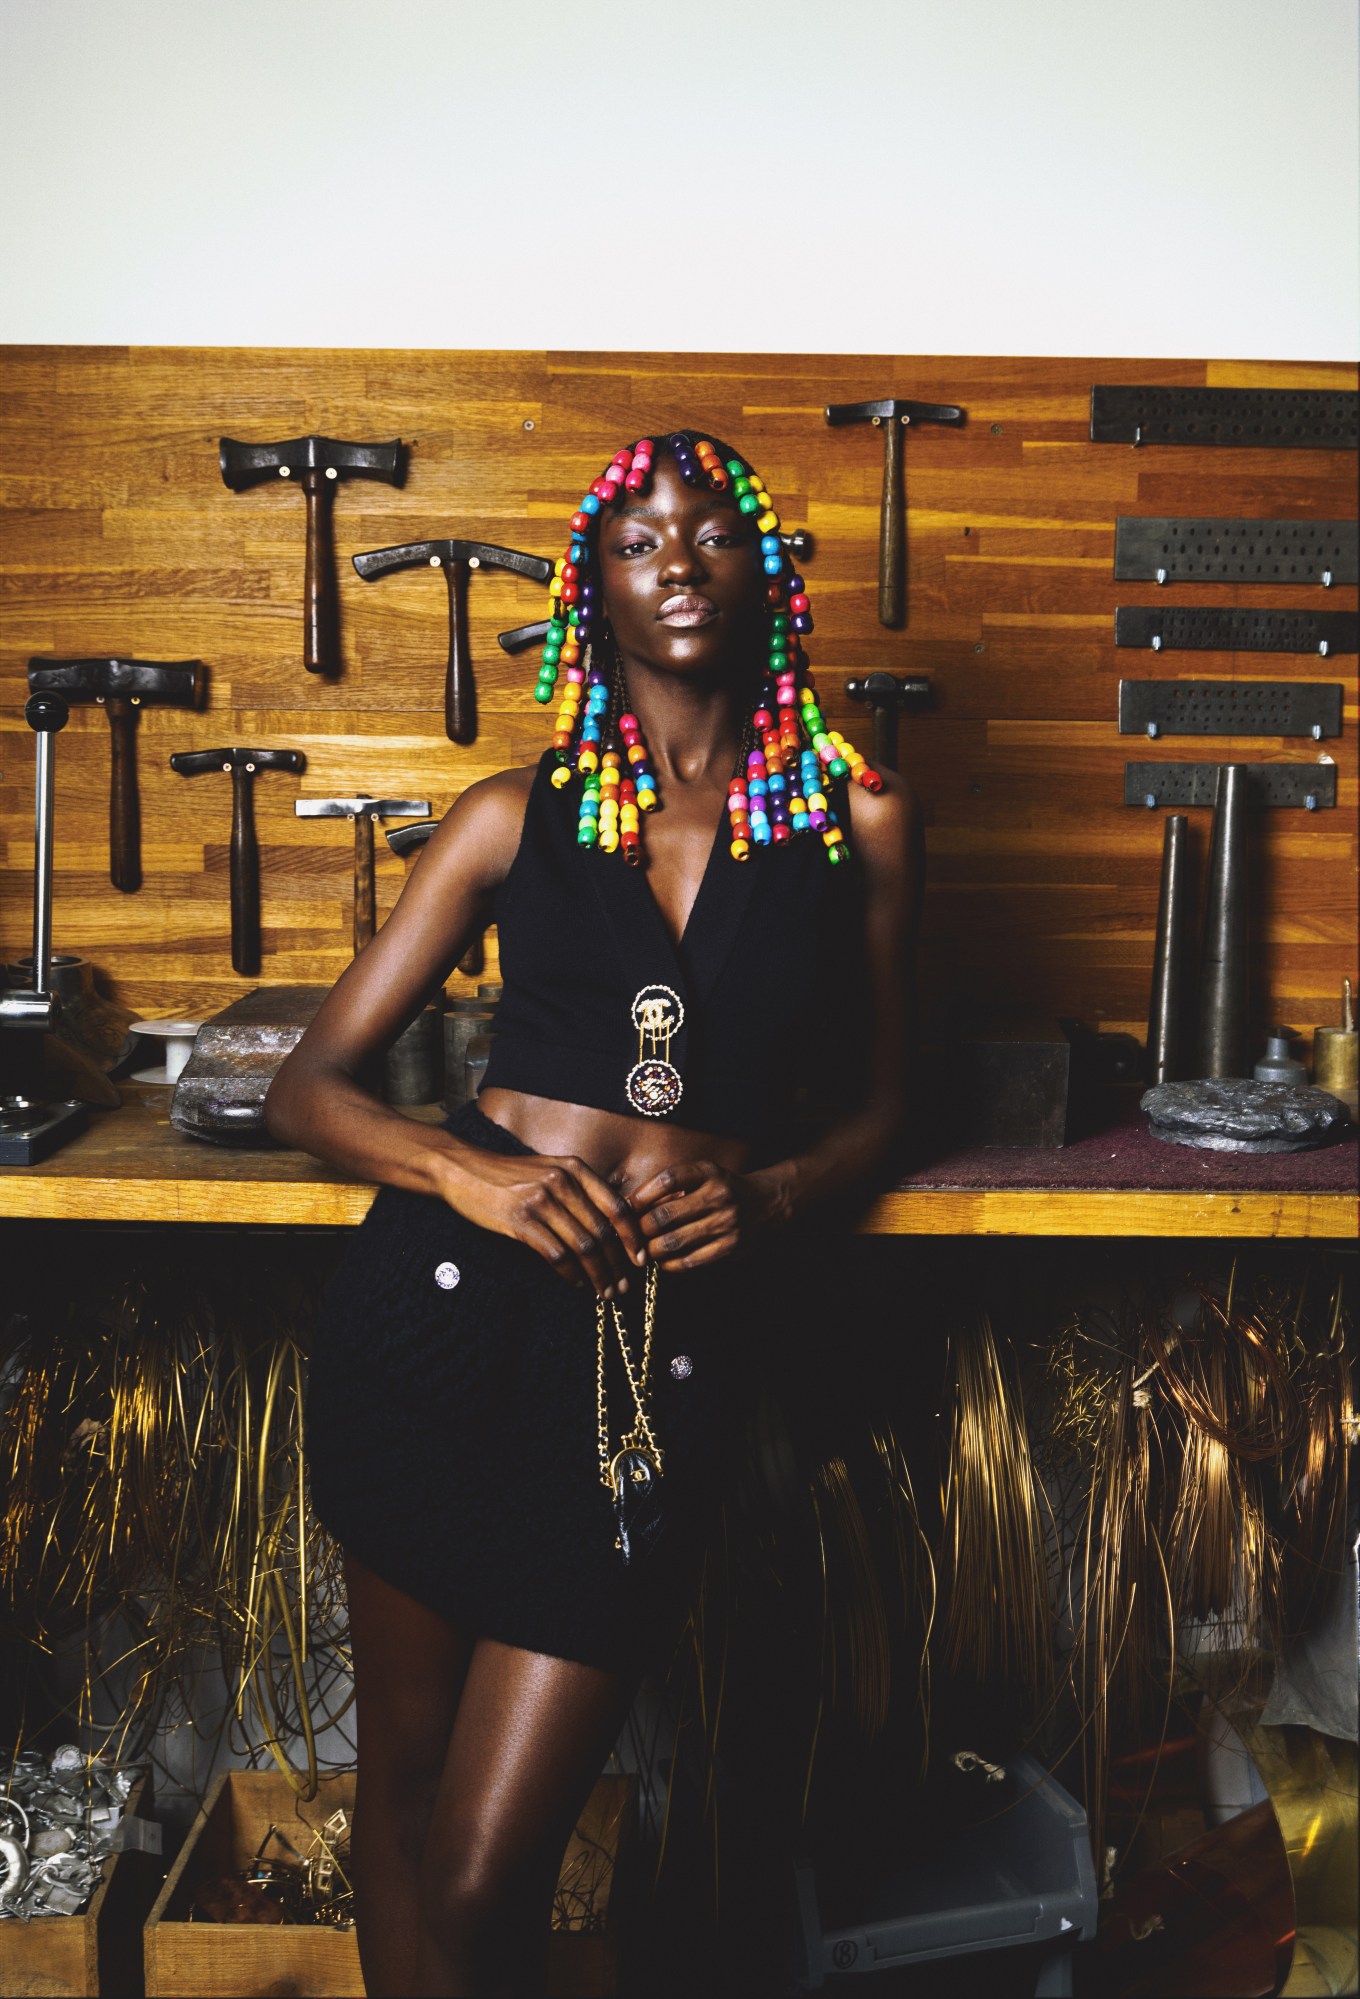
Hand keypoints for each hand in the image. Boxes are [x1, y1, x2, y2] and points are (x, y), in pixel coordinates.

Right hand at [437, 1147, 646, 1297]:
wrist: (465, 1169)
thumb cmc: (511, 1175)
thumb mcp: (550, 1169)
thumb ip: (580, 1190)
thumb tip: (612, 1226)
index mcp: (576, 1169)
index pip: (617, 1206)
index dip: (633, 1237)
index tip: (641, 1261)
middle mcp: (562, 1181)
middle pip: (603, 1231)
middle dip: (618, 1264)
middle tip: (623, 1287)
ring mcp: (541, 1200)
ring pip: (583, 1246)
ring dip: (598, 1275)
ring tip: (603, 1292)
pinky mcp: (520, 1221)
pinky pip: (556, 1254)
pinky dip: (571, 1274)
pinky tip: (577, 1284)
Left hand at [626, 1158, 765, 1271]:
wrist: (766, 1204)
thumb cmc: (721, 1190)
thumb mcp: (702, 1176)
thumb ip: (672, 1188)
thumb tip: (630, 1207)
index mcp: (709, 1173)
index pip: (668, 1179)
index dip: (642, 1195)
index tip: (628, 1206)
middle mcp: (718, 1196)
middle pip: (664, 1215)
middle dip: (641, 1228)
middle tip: (632, 1234)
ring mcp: (726, 1223)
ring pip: (673, 1242)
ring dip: (652, 1249)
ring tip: (645, 1249)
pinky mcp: (730, 1248)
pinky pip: (689, 1261)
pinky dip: (669, 1264)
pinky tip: (663, 1261)